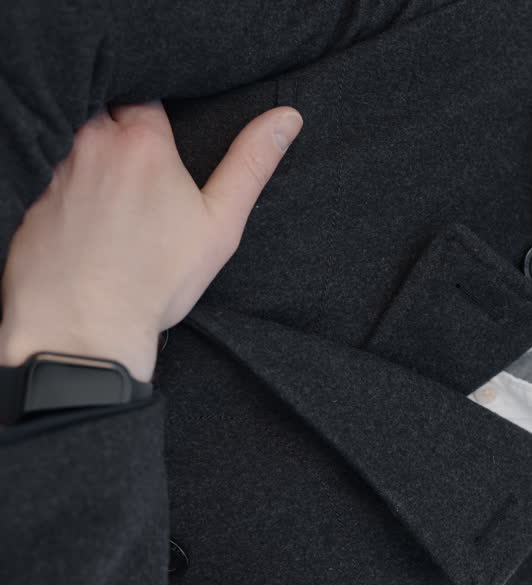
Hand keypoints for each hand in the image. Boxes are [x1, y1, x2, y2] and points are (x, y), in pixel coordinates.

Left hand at [0, 101, 301, 380]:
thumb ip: (251, 164)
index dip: (157, 115)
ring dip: (94, 158)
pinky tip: (88, 220)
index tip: (167, 140)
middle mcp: (91, 144)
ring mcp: (53, 169)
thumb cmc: (157, 278)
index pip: (146, 97)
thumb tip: (287, 118)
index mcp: (142, 143)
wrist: (83, 325)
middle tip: (144, 172)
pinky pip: (47, 173)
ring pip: (74, 141)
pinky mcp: (28, 197)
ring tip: (116, 198)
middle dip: (122, 129)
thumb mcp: (221, 224)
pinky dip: (67, 186)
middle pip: (105, 111)